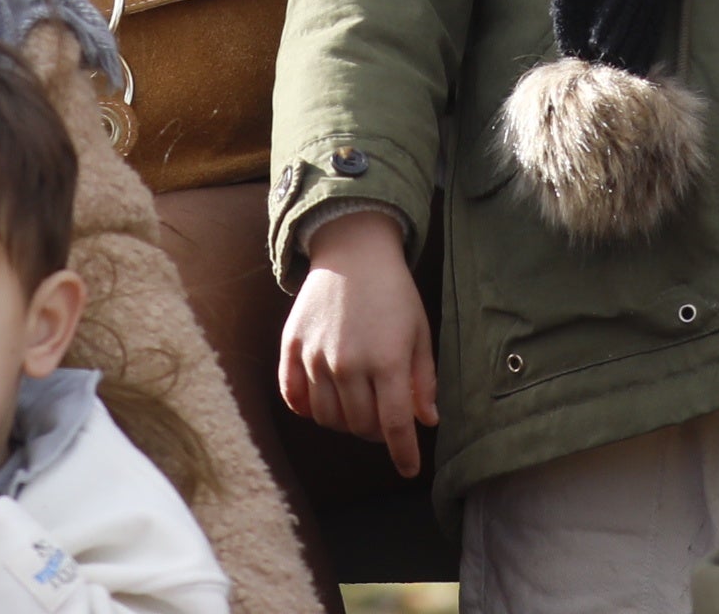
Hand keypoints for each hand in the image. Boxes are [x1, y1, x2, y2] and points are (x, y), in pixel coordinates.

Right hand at [277, 209, 436, 478]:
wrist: (353, 250)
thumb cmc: (394, 292)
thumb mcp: (419, 331)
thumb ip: (422, 379)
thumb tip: (426, 421)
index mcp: (387, 360)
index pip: (394, 425)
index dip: (403, 453)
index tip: (410, 469)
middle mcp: (349, 363)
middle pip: (359, 425)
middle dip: (376, 433)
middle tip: (384, 421)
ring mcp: (316, 356)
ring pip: (327, 417)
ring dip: (345, 423)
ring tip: (357, 408)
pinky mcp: (292, 346)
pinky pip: (293, 396)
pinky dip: (307, 409)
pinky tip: (323, 403)